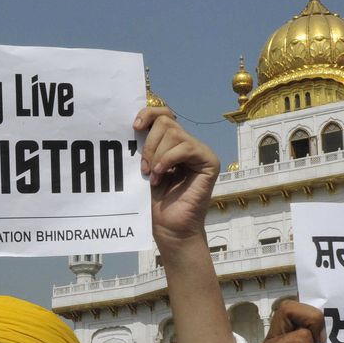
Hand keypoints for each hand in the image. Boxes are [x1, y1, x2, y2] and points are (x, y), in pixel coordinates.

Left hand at [135, 106, 219, 248]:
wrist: (170, 228)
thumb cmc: (156, 202)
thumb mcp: (145, 167)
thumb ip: (145, 145)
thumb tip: (135, 122)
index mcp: (173, 143)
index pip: (163, 114)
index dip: (148, 114)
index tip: (134, 127)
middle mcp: (189, 144)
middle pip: (166, 121)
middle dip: (149, 143)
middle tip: (144, 168)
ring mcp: (200, 152)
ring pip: (174, 133)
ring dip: (157, 155)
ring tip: (153, 176)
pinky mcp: (209, 162)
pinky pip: (186, 147)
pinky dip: (168, 160)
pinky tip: (161, 175)